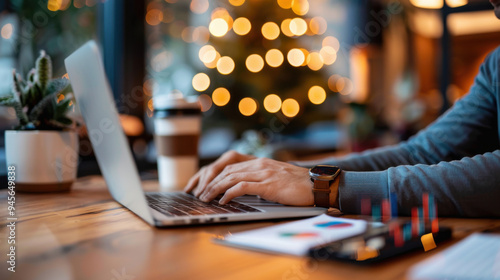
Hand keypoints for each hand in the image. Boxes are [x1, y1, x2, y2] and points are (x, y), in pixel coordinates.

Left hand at [184, 150, 313, 205]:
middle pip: (226, 170)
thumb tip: (242, 190)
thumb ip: (259, 180)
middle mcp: (259, 164)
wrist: (317, 185)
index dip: (214, 175)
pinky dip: (229, 193)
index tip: (203, 185)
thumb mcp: (275, 179)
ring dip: (215, 188)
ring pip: (231, 177)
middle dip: (209, 182)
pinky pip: (242, 187)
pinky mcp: (268, 184)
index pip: (230, 165)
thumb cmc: (298, 185)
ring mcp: (263, 173)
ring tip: (205, 198)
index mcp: (259, 162)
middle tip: (198, 193)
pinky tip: (222, 201)